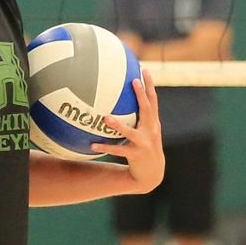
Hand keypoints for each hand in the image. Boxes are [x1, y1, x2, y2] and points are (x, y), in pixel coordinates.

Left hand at [91, 69, 164, 193]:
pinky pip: (118, 151)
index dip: (150, 85)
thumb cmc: (144, 149)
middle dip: (141, 95)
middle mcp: (151, 131)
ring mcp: (145, 144)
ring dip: (118, 126)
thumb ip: (136, 118)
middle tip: (133, 82)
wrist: (152, 174)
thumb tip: (118, 101)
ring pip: (131, 133)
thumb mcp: (144, 132)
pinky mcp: (136, 156)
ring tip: (106, 118)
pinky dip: (105, 147)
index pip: (153, 100)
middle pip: (147, 110)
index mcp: (153, 123)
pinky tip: (92, 144)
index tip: (144, 70)